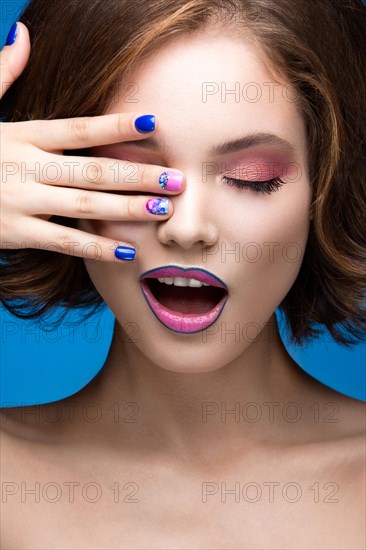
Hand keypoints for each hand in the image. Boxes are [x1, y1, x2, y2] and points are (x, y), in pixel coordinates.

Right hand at [0, 23, 184, 261]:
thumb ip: (2, 73)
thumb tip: (22, 32)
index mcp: (22, 135)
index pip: (77, 129)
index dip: (115, 125)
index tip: (153, 123)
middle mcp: (26, 167)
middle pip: (92, 169)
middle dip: (138, 174)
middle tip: (177, 179)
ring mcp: (22, 201)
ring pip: (84, 206)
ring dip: (127, 208)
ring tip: (162, 209)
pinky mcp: (17, 233)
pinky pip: (63, 242)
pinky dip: (95, 248)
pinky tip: (127, 250)